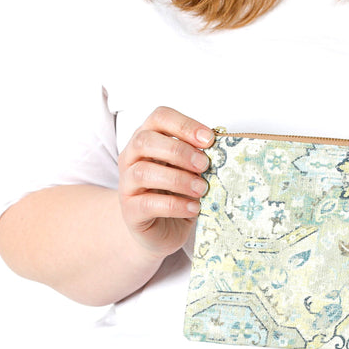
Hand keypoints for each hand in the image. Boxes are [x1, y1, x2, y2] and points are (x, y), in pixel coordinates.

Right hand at [117, 107, 213, 258]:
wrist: (161, 231)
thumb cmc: (177, 195)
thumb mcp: (189, 171)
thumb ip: (198, 158)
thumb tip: (221, 151)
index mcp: (148, 140)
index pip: (159, 118)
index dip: (184, 125)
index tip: (209, 139)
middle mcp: (132, 158)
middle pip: (145, 141)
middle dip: (179, 151)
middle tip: (204, 165)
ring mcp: (127, 184)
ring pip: (143, 172)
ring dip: (178, 179)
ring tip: (202, 189)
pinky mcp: (130, 211)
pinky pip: (147, 203)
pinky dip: (175, 205)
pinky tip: (193, 208)